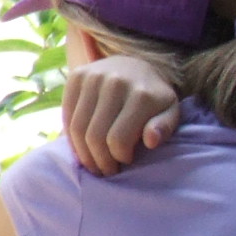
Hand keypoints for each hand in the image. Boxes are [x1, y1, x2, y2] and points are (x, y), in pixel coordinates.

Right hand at [62, 54, 182, 175]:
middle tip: (105, 171)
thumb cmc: (154, 97)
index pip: (119, 139)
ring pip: (77, 128)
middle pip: (95, 136)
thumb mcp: (169, 112)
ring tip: (93, 164)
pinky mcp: (76, 75)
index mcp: (141, 95)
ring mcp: (93, 77)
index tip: (125, 163)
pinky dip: (72, 137)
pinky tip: (82, 148)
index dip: (119, 158)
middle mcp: (115, 82)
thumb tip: (151, 141)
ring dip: (83, 154)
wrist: (136, 64)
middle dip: (99, 161)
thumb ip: (164, 127)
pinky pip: (66, 115)